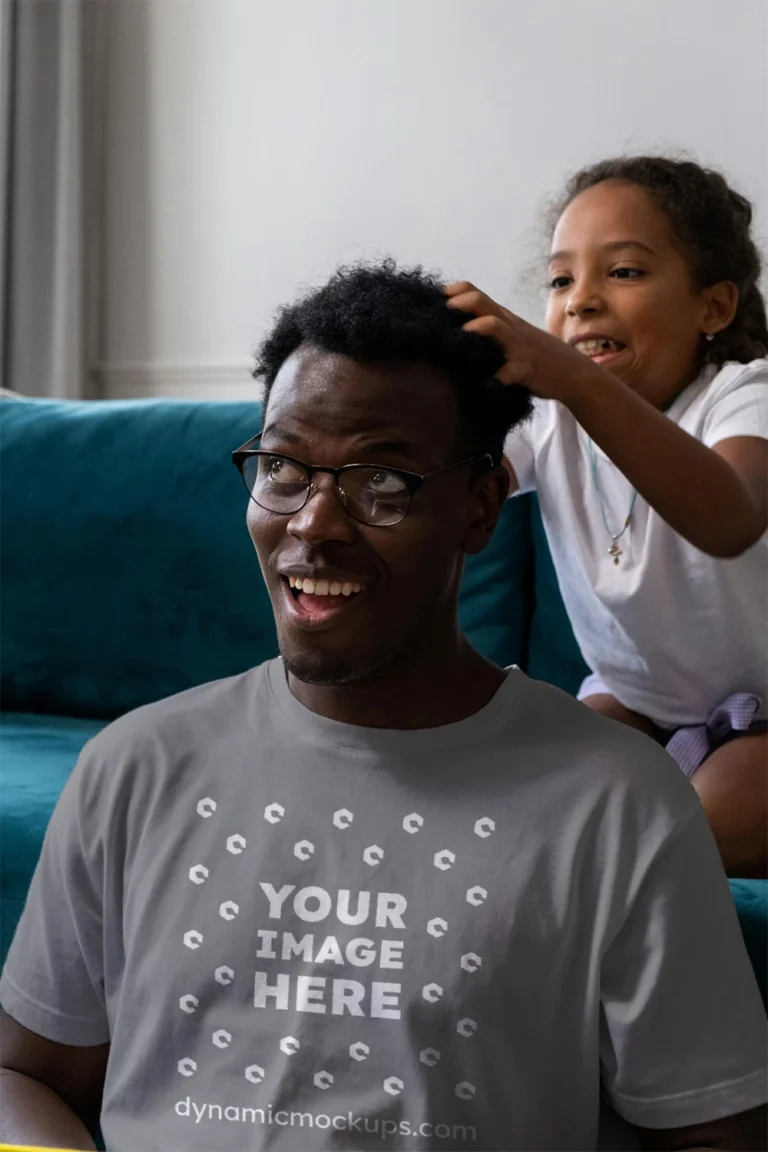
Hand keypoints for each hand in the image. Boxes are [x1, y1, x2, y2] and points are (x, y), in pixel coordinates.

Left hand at [445, 281, 601, 404]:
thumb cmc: (535, 355)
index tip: (432, 301)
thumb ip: (489, 331)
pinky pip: (509, 372)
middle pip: (481, 302)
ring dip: (474, 329)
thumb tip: (452, 334)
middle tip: (438, 315)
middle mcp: (509, 326)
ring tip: (458, 338)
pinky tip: (483, 385)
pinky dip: (495, 378)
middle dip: (458, 304)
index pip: (475, 292)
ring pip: (495, 326)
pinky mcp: (525, 368)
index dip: (453, 292)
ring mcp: (517, 346)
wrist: (573, 372)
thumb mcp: (512, 336)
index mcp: (503, 318)